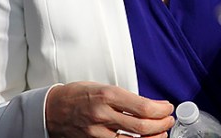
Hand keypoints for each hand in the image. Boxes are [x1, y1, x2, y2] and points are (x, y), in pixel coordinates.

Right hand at [45, 81, 174, 136]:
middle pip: (141, 126)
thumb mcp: (101, 87)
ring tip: (160, 133)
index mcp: (106, 95)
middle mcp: (102, 115)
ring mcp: (97, 133)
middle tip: (168, 120)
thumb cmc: (77, 95)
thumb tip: (148, 106)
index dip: (160, 109)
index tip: (167, 107)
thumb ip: (124, 98)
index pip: (142, 106)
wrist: (52, 109)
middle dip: (161, 124)